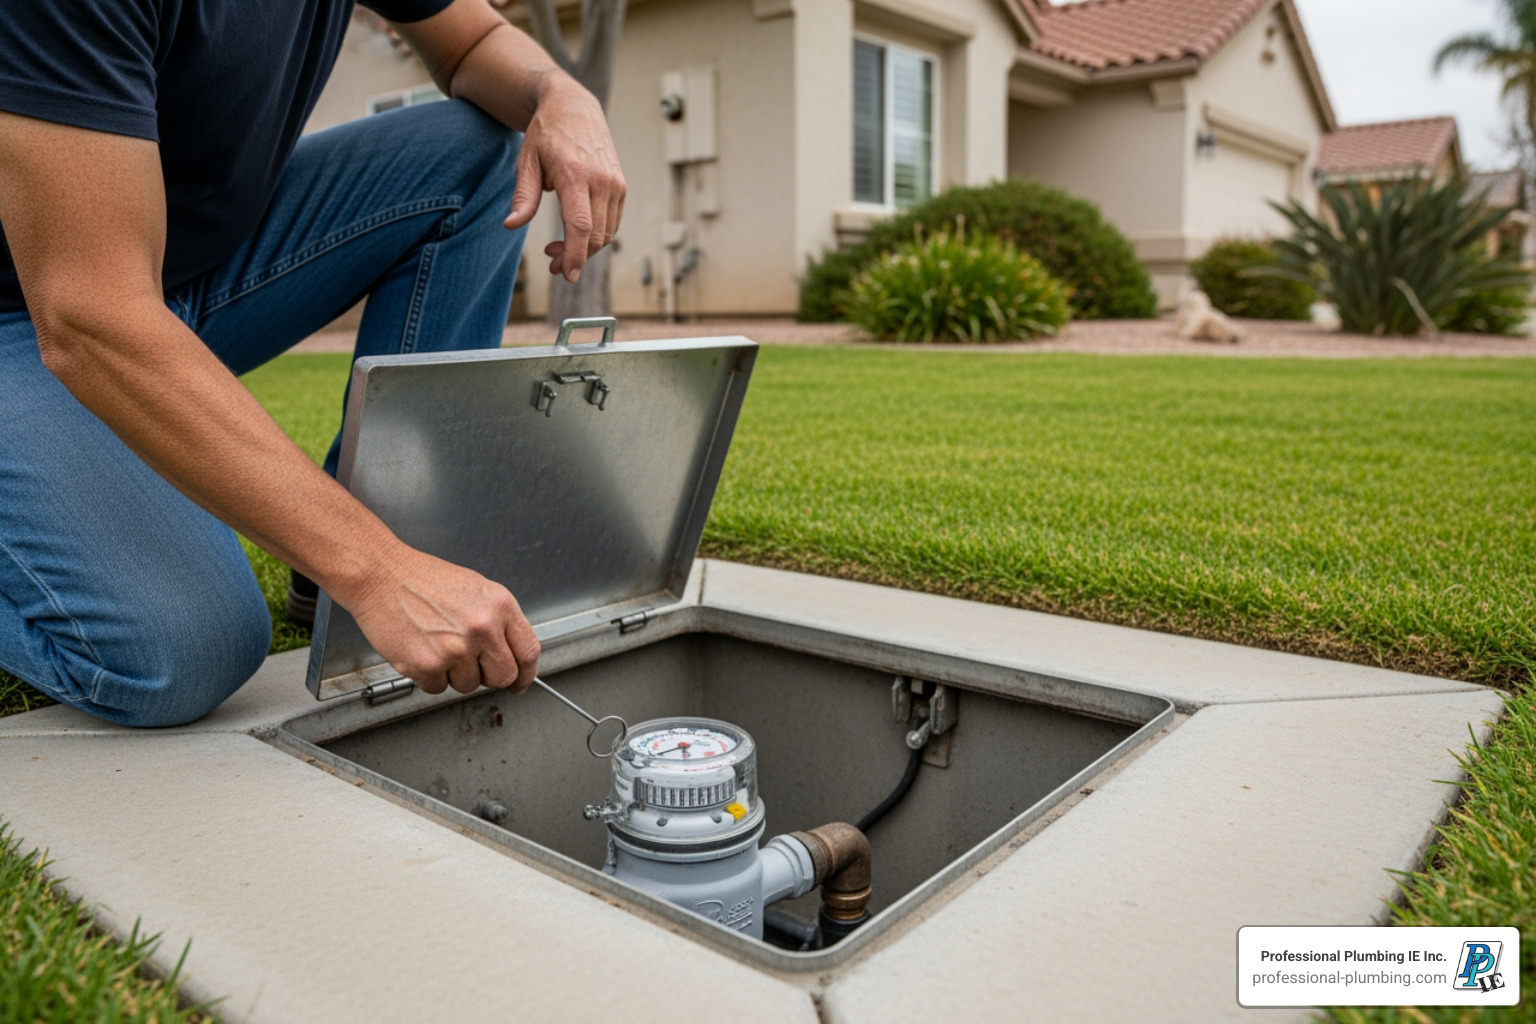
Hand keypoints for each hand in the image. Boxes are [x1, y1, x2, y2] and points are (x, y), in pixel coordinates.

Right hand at [345, 546, 539, 695]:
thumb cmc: (422, 579)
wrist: (381, 574)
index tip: (520, 681)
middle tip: (471, 664)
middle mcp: (482, 628)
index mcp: (500, 606)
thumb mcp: (476, 589)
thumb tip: (508, 651)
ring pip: (469, 685)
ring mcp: (456, 649)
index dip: (526, 673)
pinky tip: (421, 650)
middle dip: (488, 676)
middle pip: (503, 676)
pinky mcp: (428, 665)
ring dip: (454, 674)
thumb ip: (497, 620)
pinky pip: (437, 688)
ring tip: (437, 644)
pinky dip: (428, 677)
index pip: (528, 651)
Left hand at [505, 74, 625, 282]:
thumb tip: (511, 225)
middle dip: (575, 257)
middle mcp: (602, 180)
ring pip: (606, 233)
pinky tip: (575, 233)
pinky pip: (611, 223)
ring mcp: (615, 184)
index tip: (566, 274)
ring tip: (558, 248)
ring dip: (585, 249)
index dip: (575, 255)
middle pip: (595, 236)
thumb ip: (523, 197)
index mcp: (575, 174)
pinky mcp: (621, 187)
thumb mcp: (527, 162)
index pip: (581, 226)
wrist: (573, 107)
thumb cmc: (545, 134)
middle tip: (551, 261)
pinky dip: (595, 236)